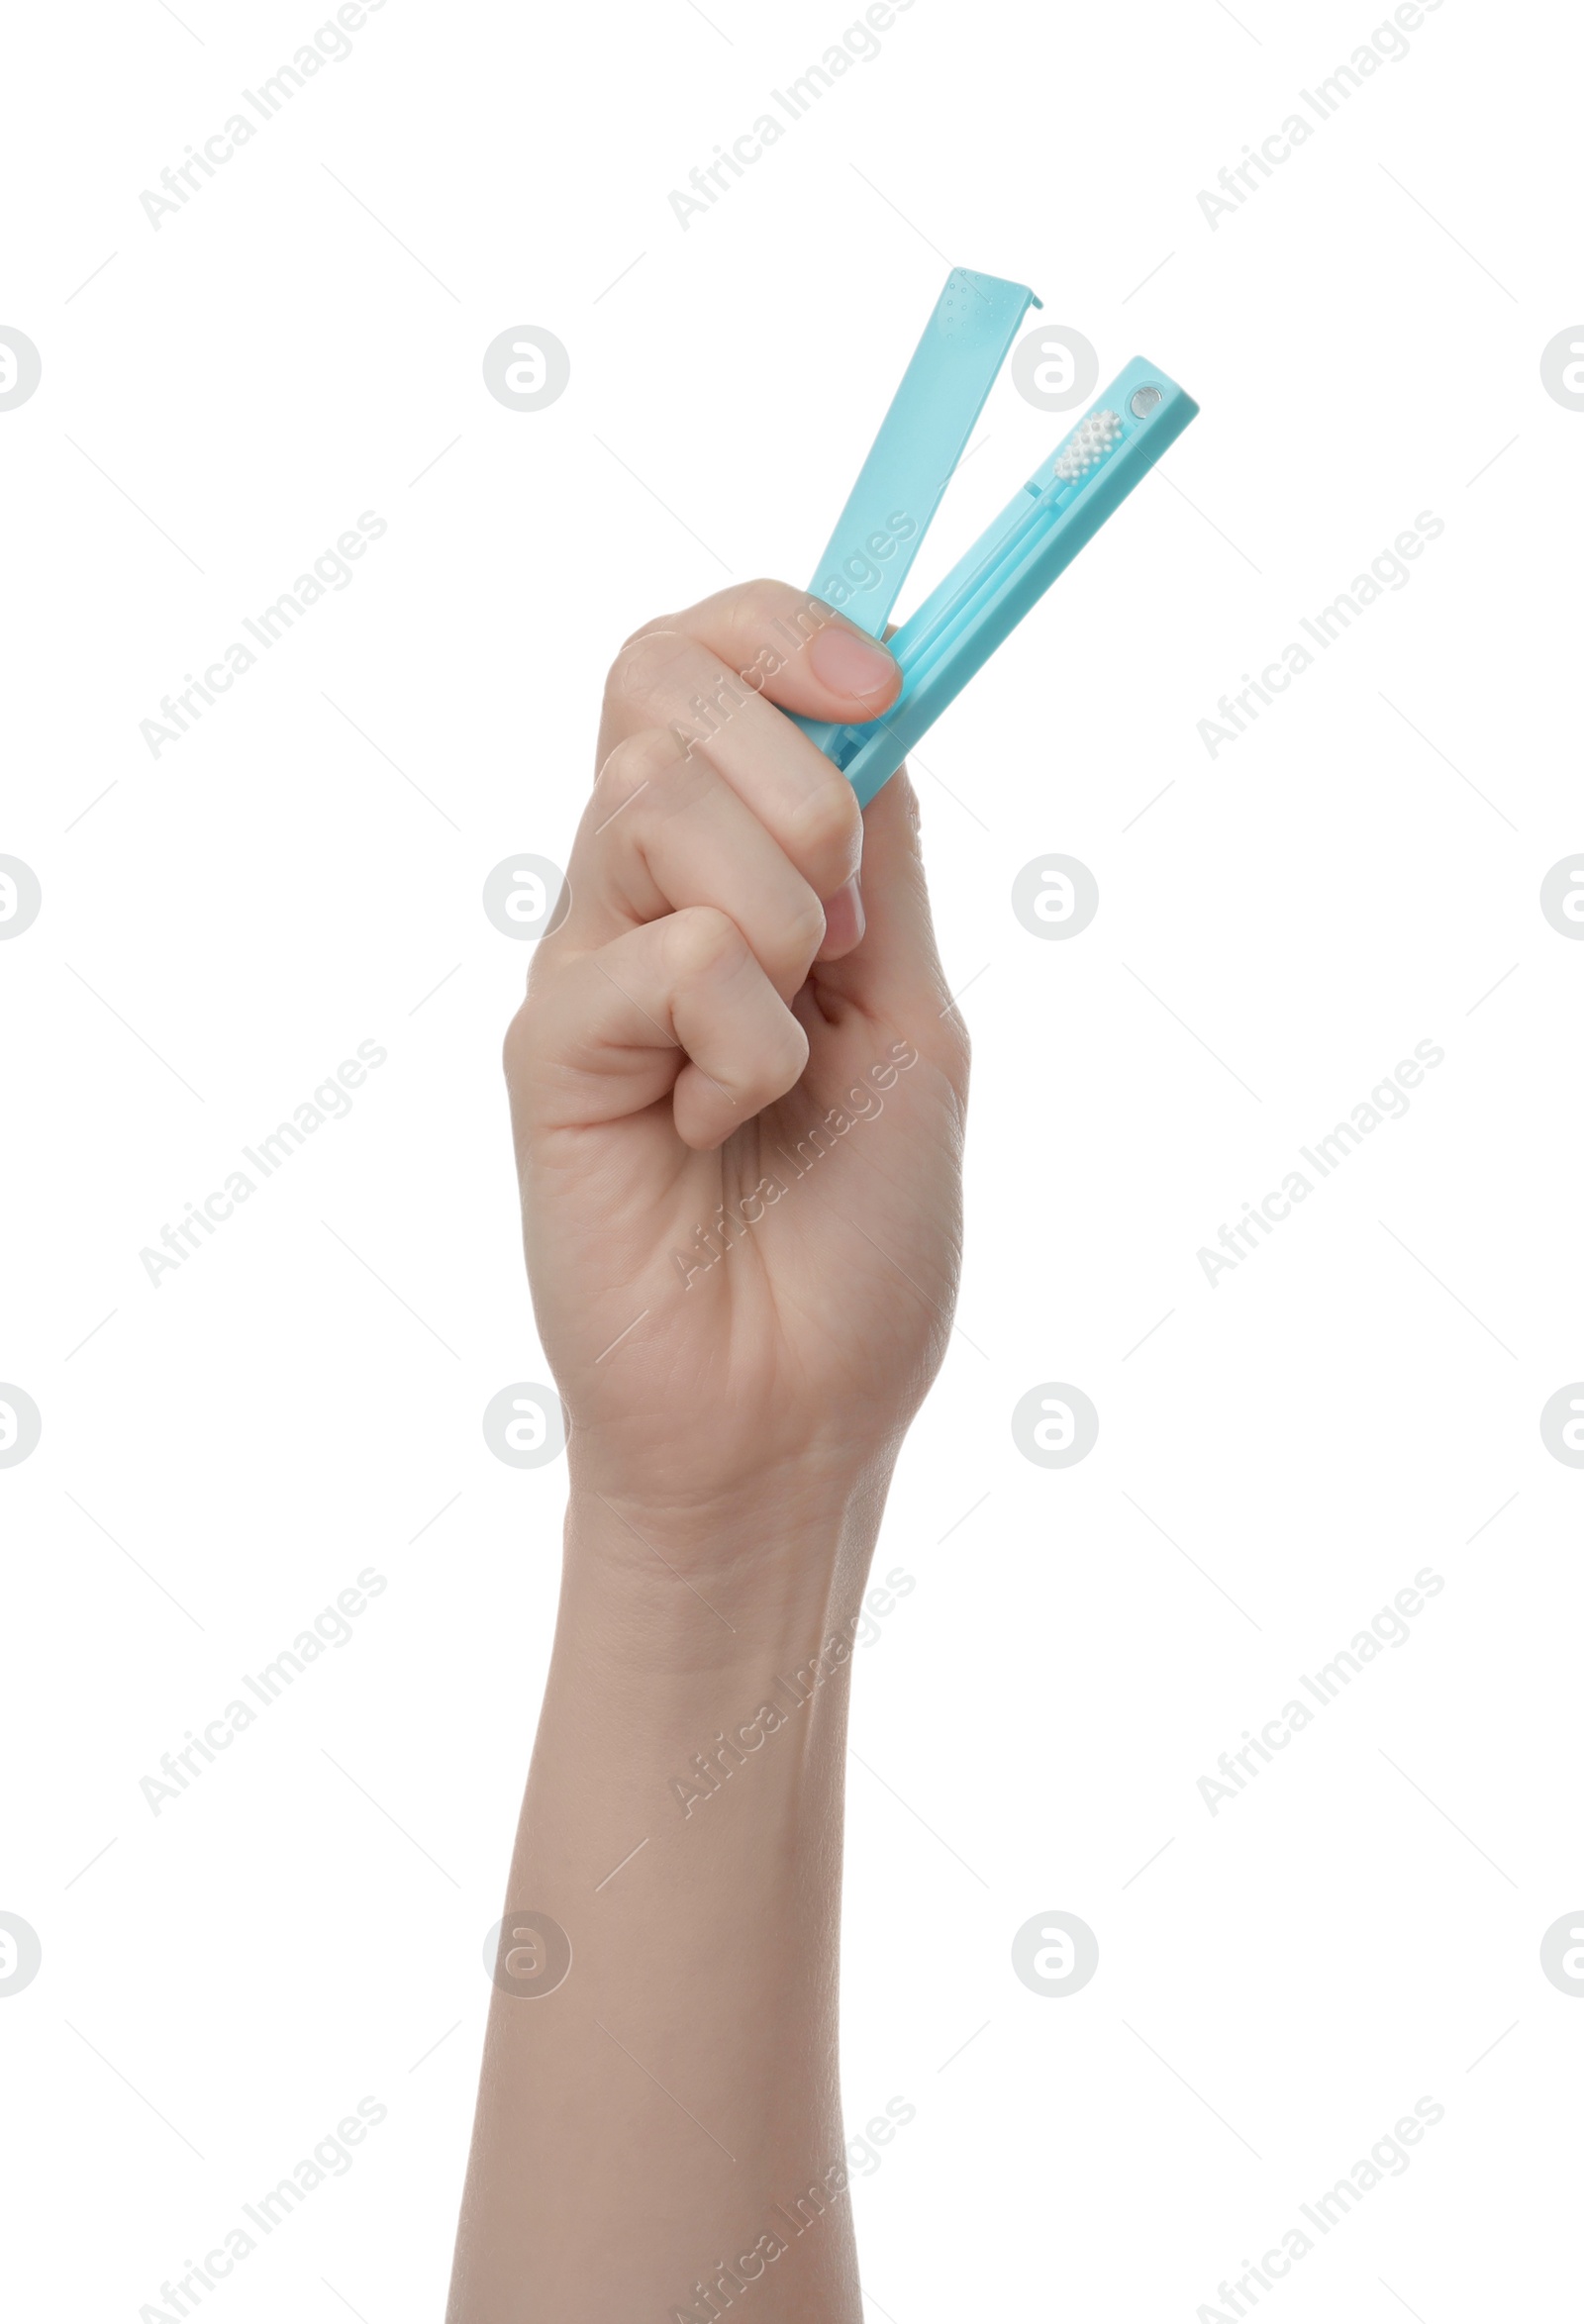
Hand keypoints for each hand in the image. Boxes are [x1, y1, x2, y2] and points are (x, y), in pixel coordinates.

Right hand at [503, 580, 968, 1533]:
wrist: (791, 1415)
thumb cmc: (855, 1241)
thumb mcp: (911, 1021)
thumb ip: (880, 872)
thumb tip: (876, 715)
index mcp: (727, 873)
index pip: (701, 664)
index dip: (780, 628)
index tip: (880, 677)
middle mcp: (636, 898)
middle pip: (660, 686)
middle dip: (798, 778)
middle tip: (841, 939)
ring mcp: (583, 967)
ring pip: (657, 799)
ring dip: (784, 927)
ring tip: (780, 1067)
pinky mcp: (546, 1050)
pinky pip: (669, 956)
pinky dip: (748, 1050)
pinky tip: (715, 1135)